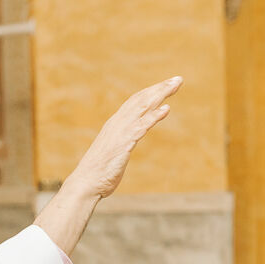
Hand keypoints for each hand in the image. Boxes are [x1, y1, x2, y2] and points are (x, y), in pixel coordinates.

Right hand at [68, 76, 181, 199]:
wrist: (86, 183)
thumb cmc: (99, 172)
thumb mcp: (114, 152)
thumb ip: (122, 143)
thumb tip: (128, 141)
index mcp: (115, 124)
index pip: (135, 102)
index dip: (151, 91)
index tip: (167, 85)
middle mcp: (118, 123)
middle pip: (141, 99)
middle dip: (160, 88)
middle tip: (178, 79)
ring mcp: (120, 132)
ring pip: (142, 107)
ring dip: (160, 95)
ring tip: (175, 85)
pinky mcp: (123, 143)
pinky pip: (141, 126)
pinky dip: (154, 116)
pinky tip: (166, 109)